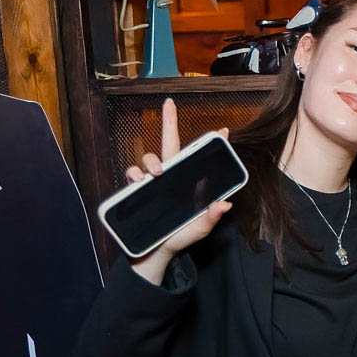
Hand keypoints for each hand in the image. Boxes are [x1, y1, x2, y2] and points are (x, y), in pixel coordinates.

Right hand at [126, 99, 231, 281]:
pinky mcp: (137, 191)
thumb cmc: (180, 237)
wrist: (156, 253)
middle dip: (168, 121)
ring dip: (151, 160)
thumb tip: (225, 203)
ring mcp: (153, 182)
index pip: (199, 159)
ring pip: (149, 158)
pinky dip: (134, 174)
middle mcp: (171, 178)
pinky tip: (139, 181)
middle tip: (168, 103)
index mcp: (189, 183)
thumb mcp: (200, 228)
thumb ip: (211, 217)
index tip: (224, 130)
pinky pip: (132, 174)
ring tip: (156, 173)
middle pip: (169, 143)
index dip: (210, 143)